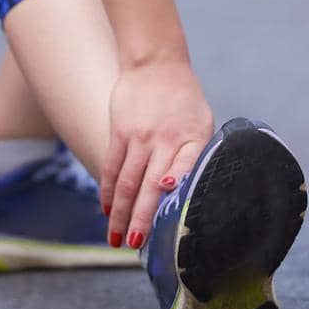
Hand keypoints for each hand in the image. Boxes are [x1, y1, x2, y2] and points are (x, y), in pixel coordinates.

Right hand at [102, 58, 214, 251]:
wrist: (156, 62)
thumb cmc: (184, 100)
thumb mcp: (201, 123)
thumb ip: (194, 157)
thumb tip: (183, 193)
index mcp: (192, 138)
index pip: (186, 170)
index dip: (177, 191)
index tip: (168, 217)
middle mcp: (165, 139)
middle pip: (150, 186)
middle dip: (141, 219)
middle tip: (134, 246)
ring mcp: (139, 136)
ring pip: (127, 182)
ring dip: (120, 213)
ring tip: (116, 239)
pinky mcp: (120, 131)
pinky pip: (112, 166)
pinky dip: (109, 190)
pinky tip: (107, 209)